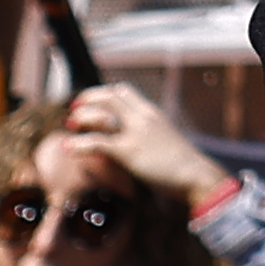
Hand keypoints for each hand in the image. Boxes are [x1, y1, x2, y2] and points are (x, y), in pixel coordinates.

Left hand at [65, 82, 229, 207]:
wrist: (196, 174)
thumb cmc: (184, 164)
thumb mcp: (165, 142)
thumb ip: (148, 138)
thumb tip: (131, 145)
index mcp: (152, 113)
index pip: (124, 91)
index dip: (104, 93)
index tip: (91, 101)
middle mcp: (143, 117)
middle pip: (110, 96)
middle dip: (88, 98)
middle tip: (74, 109)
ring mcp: (135, 133)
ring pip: (101, 114)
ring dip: (82, 117)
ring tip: (70, 124)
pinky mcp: (129, 151)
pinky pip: (97, 142)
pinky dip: (79, 144)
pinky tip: (68, 147)